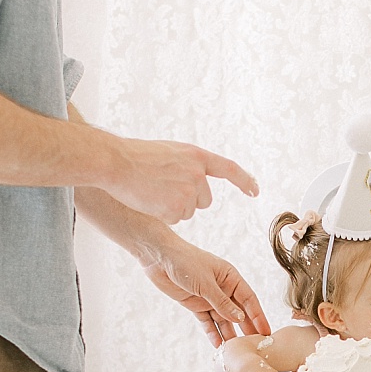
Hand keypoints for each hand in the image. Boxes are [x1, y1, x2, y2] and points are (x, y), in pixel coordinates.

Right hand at [102, 137, 259, 225]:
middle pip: (204, 200)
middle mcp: (198, 173)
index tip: (254, 190)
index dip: (244, 180)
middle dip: (187, 199)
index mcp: (196, 156)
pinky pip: (175, 219)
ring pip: (188, 211)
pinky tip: (149, 200)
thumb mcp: (170, 152)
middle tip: (162, 188)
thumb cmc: (136, 156)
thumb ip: (188, 165)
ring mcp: (189, 191)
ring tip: (152, 190)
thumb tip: (197, 181)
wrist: (116, 162)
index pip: (229, 168)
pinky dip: (162, 214)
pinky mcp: (177, 208)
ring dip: (172, 206)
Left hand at [144, 238, 269, 344]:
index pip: (249, 300)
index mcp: (231, 278)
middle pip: (238, 312)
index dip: (258, 316)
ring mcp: (209, 298)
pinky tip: (218, 345)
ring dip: (229, 334)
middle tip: (256, 346)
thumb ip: (222, 303)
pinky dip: (212, 333)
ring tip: (237, 351)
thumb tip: (240, 319)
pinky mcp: (196, 305)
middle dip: (247, 329)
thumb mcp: (206, 283)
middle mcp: (223, 289)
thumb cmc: (185, 261)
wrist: (158, 257)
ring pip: (223, 320)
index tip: (267, 332)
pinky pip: (207, 322)